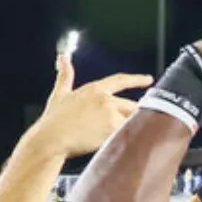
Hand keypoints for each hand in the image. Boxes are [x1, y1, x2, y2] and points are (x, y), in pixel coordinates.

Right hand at [33, 53, 151, 157]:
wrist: (52, 139)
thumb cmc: (54, 119)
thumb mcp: (60, 94)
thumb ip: (65, 76)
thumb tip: (63, 57)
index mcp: (95, 89)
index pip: (121, 80)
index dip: (137, 79)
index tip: (149, 79)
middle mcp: (106, 99)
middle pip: (132, 106)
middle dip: (133, 116)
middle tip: (130, 125)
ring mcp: (110, 114)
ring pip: (131, 121)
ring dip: (129, 128)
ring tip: (124, 138)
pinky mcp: (112, 129)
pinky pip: (128, 134)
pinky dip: (127, 138)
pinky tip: (121, 144)